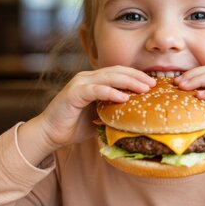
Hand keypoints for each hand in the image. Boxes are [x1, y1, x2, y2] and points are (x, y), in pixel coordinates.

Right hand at [18, 66, 154, 165]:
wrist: (50, 134)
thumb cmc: (75, 126)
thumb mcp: (100, 117)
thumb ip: (114, 111)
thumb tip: (137, 116)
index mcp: (94, 81)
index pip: (119, 73)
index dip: (136, 76)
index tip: (153, 83)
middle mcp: (87, 78)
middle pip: (117, 71)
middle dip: (137, 76)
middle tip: (153, 84)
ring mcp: (80, 83)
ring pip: (109, 77)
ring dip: (129, 82)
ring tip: (144, 88)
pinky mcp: (74, 93)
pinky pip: (96, 90)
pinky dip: (111, 92)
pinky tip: (124, 97)